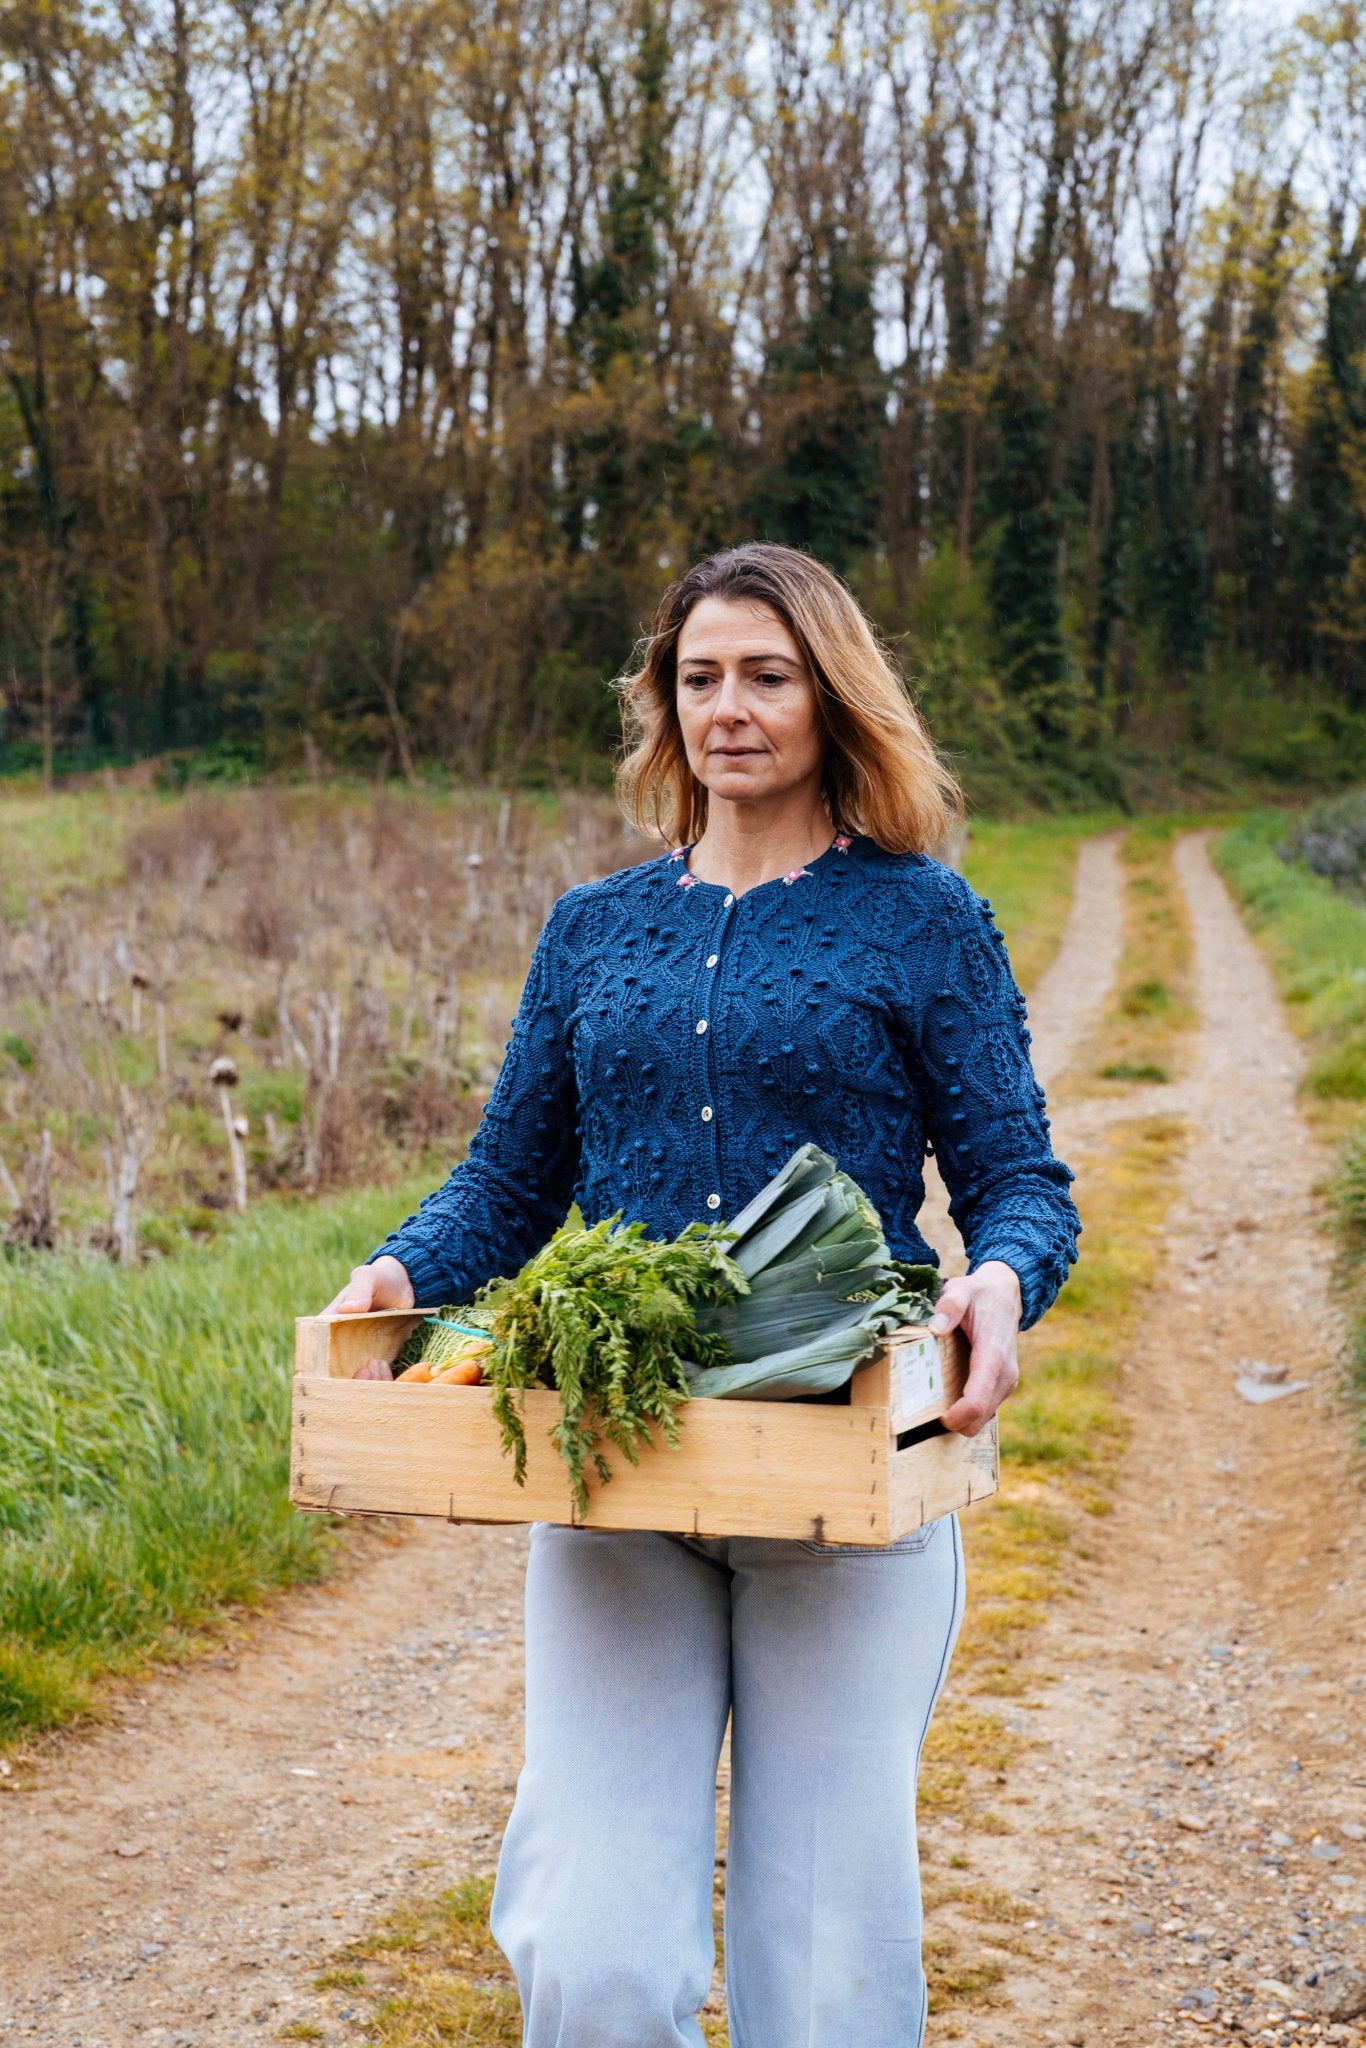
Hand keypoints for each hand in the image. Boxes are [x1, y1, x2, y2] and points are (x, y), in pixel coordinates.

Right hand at [322, 1257, 415, 1380]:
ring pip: (354, 1380)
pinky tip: (386, 1369)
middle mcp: (338, 1345)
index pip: (315, 1352)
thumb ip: (359, 1290)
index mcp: (327, 1326)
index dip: (321, 1367)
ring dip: (365, 1381)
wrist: (406, 1285)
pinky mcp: (376, 1362)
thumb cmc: (381, 1279)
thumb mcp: (369, 1278)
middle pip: (334, 1373)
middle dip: (347, 1379)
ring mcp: (358, 1355)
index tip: (337, 1370)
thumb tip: (346, 1308)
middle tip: (365, 1370)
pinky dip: (379, 1381)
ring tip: (378, 1365)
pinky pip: (375, 1379)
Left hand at [929, 1260, 1021, 1437]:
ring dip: (960, 1417)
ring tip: (933, 1400)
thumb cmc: (979, 1294)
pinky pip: (983, 1409)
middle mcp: (1004, 1375)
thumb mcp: (962, 1290)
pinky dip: (966, 1410)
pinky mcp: (1002, 1386)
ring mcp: (1006, 1382)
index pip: (978, 1401)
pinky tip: (947, 1394)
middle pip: (979, 1417)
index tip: (937, 1417)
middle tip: (924, 1409)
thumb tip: (936, 1328)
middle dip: (954, 1421)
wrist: (1005, 1296)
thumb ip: (950, 1305)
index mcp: (993, 1355)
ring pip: (982, 1418)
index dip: (957, 1416)